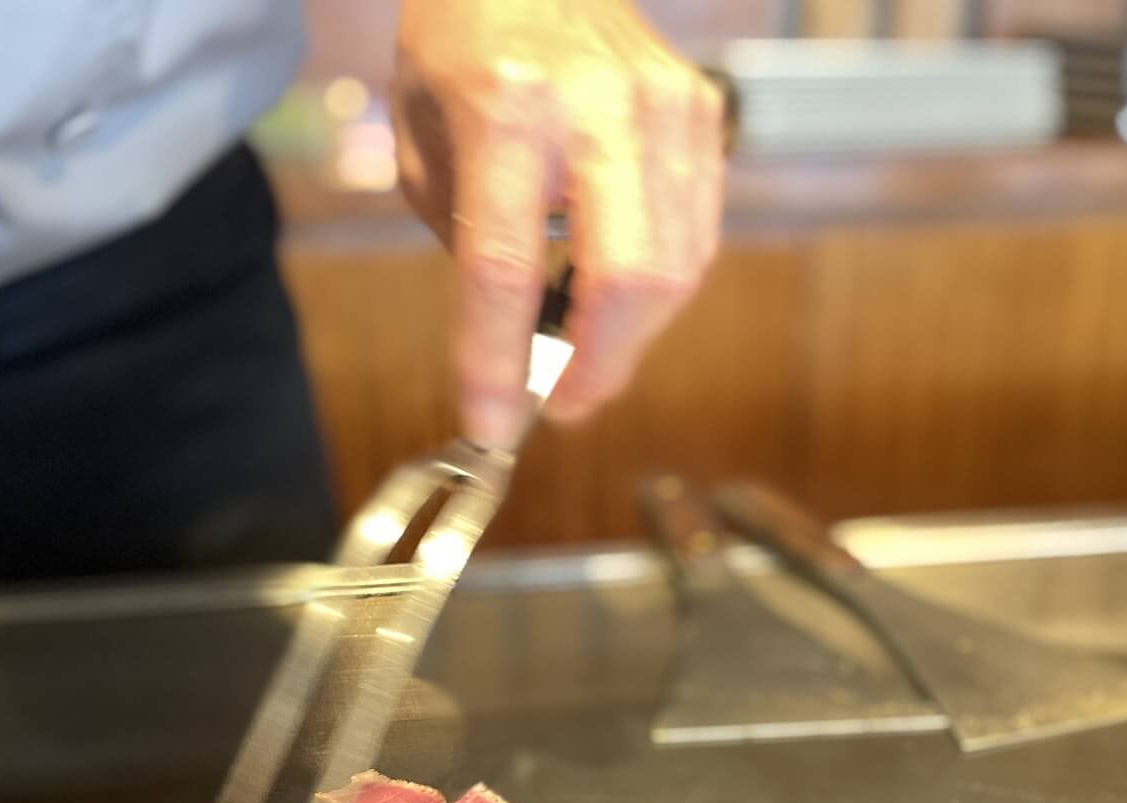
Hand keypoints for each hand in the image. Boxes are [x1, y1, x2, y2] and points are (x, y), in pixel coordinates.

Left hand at [393, 0, 724, 448]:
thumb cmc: (463, 52)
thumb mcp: (424, 149)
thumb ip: (469, 248)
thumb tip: (516, 352)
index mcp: (506, 108)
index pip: (505, 268)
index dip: (497, 363)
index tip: (490, 426)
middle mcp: (597, 105)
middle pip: (625, 277)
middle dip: (596, 368)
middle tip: (562, 407)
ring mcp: (665, 105)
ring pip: (674, 267)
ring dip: (630, 339)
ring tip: (586, 362)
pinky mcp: (701, 112)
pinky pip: (698, 235)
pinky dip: (660, 290)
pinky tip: (620, 301)